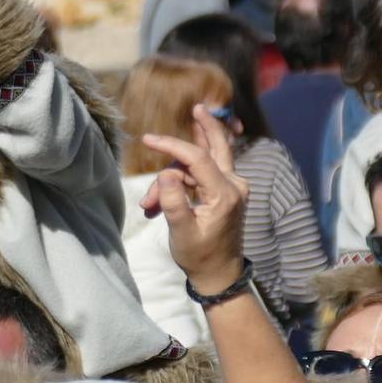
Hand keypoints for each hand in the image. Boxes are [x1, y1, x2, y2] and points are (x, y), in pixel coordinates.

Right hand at [139, 105, 247, 293]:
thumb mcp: (181, 232)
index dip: (172, 145)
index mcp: (225, 194)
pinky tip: (158, 201)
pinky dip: (179, 183)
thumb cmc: (200, 256)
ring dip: (170, 178)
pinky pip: (202, 175)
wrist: (219, 275)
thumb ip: (173, 202)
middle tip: (199, 107)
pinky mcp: (226, 194)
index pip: (197, 158)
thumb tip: (166, 175)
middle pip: (218, 146)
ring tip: (148, 204)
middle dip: (206, 126)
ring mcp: (232, 189)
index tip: (147, 139)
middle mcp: (234, 186)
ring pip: (198, 166)